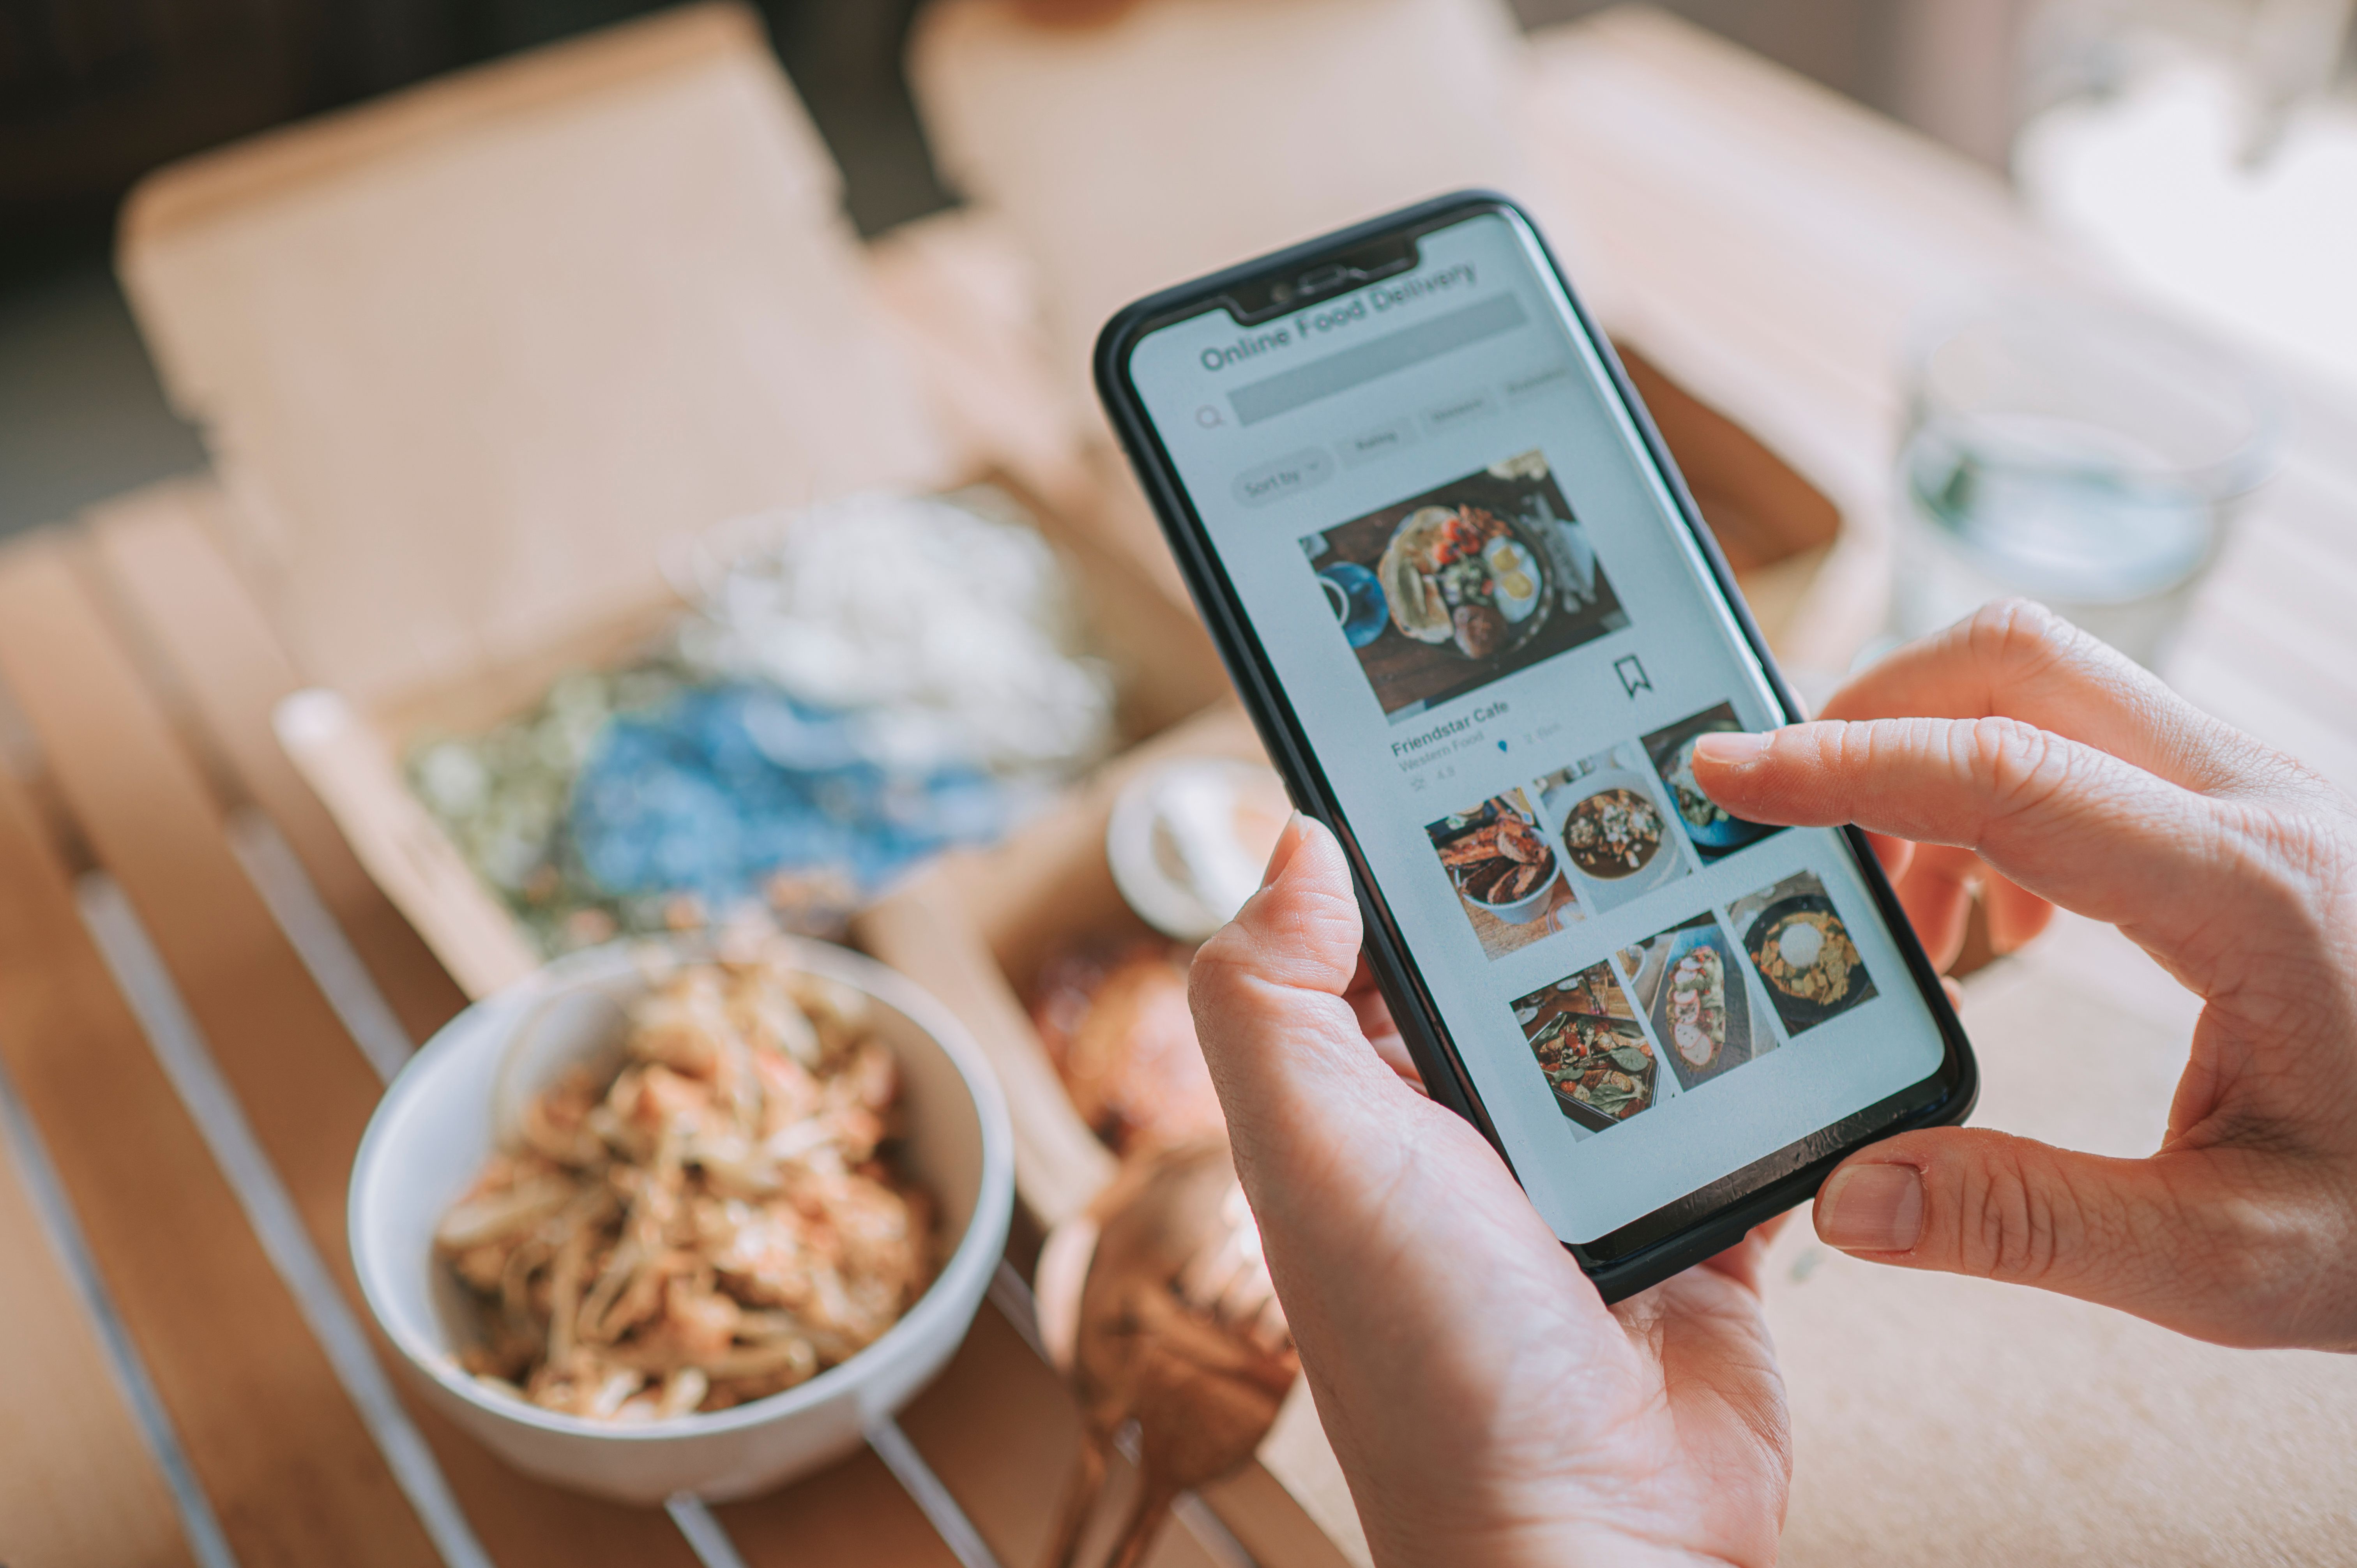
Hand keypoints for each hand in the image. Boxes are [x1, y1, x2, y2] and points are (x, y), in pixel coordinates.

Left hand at [1189, 817, 1789, 1567]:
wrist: (1594, 1530)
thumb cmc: (1432, 1356)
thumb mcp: (1312, 1154)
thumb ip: (1273, 997)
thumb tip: (1299, 839)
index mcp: (1366, 1091)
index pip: (1383, 927)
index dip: (1420, 832)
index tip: (1481, 719)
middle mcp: (1469, 1120)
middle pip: (1525, 952)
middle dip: (1578, 868)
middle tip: (1648, 744)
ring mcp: (1588, 1165)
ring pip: (1638, 1009)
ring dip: (1682, 942)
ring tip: (1746, 820)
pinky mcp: (1698, 1208)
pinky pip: (1739, 1097)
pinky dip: (1763, 1045)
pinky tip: (1795, 957)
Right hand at [1693, 600, 2356, 1350]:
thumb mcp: (2235, 1260)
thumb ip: (2030, 1225)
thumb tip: (1848, 1198)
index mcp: (2247, 893)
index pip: (1999, 774)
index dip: (1841, 764)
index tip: (1723, 775)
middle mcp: (2257, 805)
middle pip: (2019, 663)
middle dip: (1869, 713)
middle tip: (1779, 822)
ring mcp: (2263, 793)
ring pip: (2052, 689)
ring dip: (1932, 761)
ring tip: (1894, 916)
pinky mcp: (2256, 814)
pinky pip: (2094, 744)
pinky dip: (1996, 794)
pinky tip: (2000, 925)